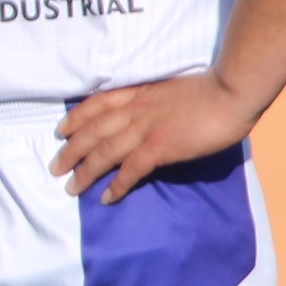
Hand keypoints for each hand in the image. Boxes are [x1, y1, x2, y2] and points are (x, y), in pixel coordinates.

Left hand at [51, 70, 255, 204]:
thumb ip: (156, 101)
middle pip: (92, 131)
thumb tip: (151, 114)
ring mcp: (145, 128)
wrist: (231, 89)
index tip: (60, 130)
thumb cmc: (212, 87)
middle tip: (55, 167)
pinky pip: (131, 169)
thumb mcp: (172, 88)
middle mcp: (135, 110)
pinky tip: (106, 198)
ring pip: (104, 152)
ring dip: (85, 172)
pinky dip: (117, 185)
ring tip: (70, 188)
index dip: (75, 118)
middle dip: (71, 150)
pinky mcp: (160, 147)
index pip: (97, 104)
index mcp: (139, 93)